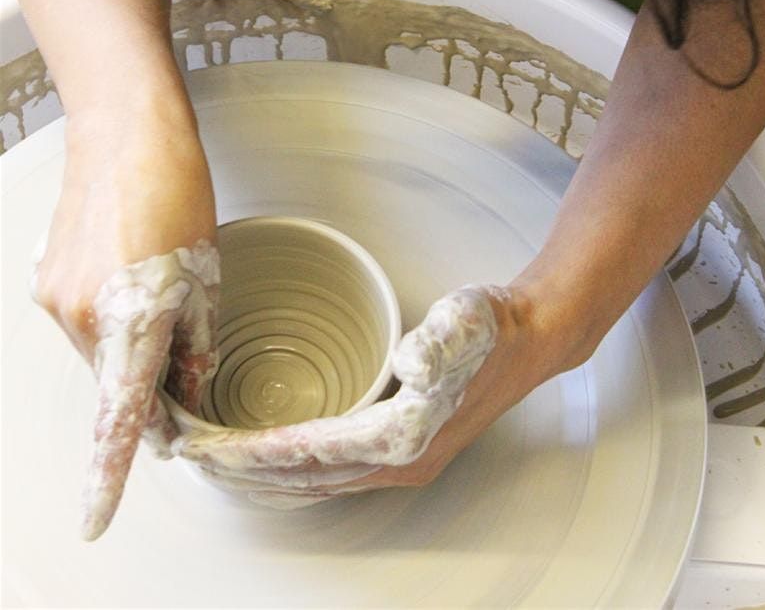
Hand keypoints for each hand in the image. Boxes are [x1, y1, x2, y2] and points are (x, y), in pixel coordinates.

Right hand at [31, 95, 219, 539]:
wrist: (124, 131)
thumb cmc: (176, 192)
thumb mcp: (207, 275)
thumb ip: (195, 347)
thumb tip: (185, 395)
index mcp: (131, 321)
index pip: (119, 419)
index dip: (109, 476)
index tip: (96, 521)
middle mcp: (82, 320)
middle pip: (116, 385)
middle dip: (148, 382)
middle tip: (182, 343)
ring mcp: (56, 301)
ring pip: (99, 354)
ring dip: (128, 343)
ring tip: (156, 282)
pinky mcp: (45, 282)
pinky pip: (82, 322)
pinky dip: (108, 317)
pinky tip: (130, 270)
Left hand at [173, 284, 541, 503]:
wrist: (532, 339)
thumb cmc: (493, 327)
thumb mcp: (468, 320)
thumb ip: (440, 341)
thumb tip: (411, 360)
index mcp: (404, 436)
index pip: (308, 452)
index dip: (253, 452)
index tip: (208, 448)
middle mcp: (399, 462)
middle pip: (303, 478)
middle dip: (244, 473)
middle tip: (193, 460)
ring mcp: (402, 462)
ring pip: (315, 482)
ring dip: (263, 478)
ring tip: (218, 468)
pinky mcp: (403, 450)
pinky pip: (332, 472)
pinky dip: (292, 470)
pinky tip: (275, 461)